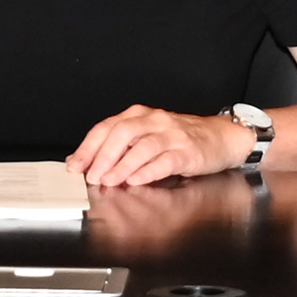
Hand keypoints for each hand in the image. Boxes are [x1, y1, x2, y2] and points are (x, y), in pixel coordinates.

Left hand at [69, 105, 248, 187]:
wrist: (221, 136)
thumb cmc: (181, 138)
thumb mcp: (148, 136)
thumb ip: (122, 147)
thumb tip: (89, 164)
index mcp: (140, 116)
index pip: (107, 127)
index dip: (88, 147)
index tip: (75, 165)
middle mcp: (155, 121)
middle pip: (123, 132)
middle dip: (103, 156)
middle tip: (91, 176)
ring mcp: (173, 135)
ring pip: (143, 146)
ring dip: (123, 165)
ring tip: (110, 180)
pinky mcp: (189, 151)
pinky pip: (166, 160)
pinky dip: (149, 171)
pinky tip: (137, 180)